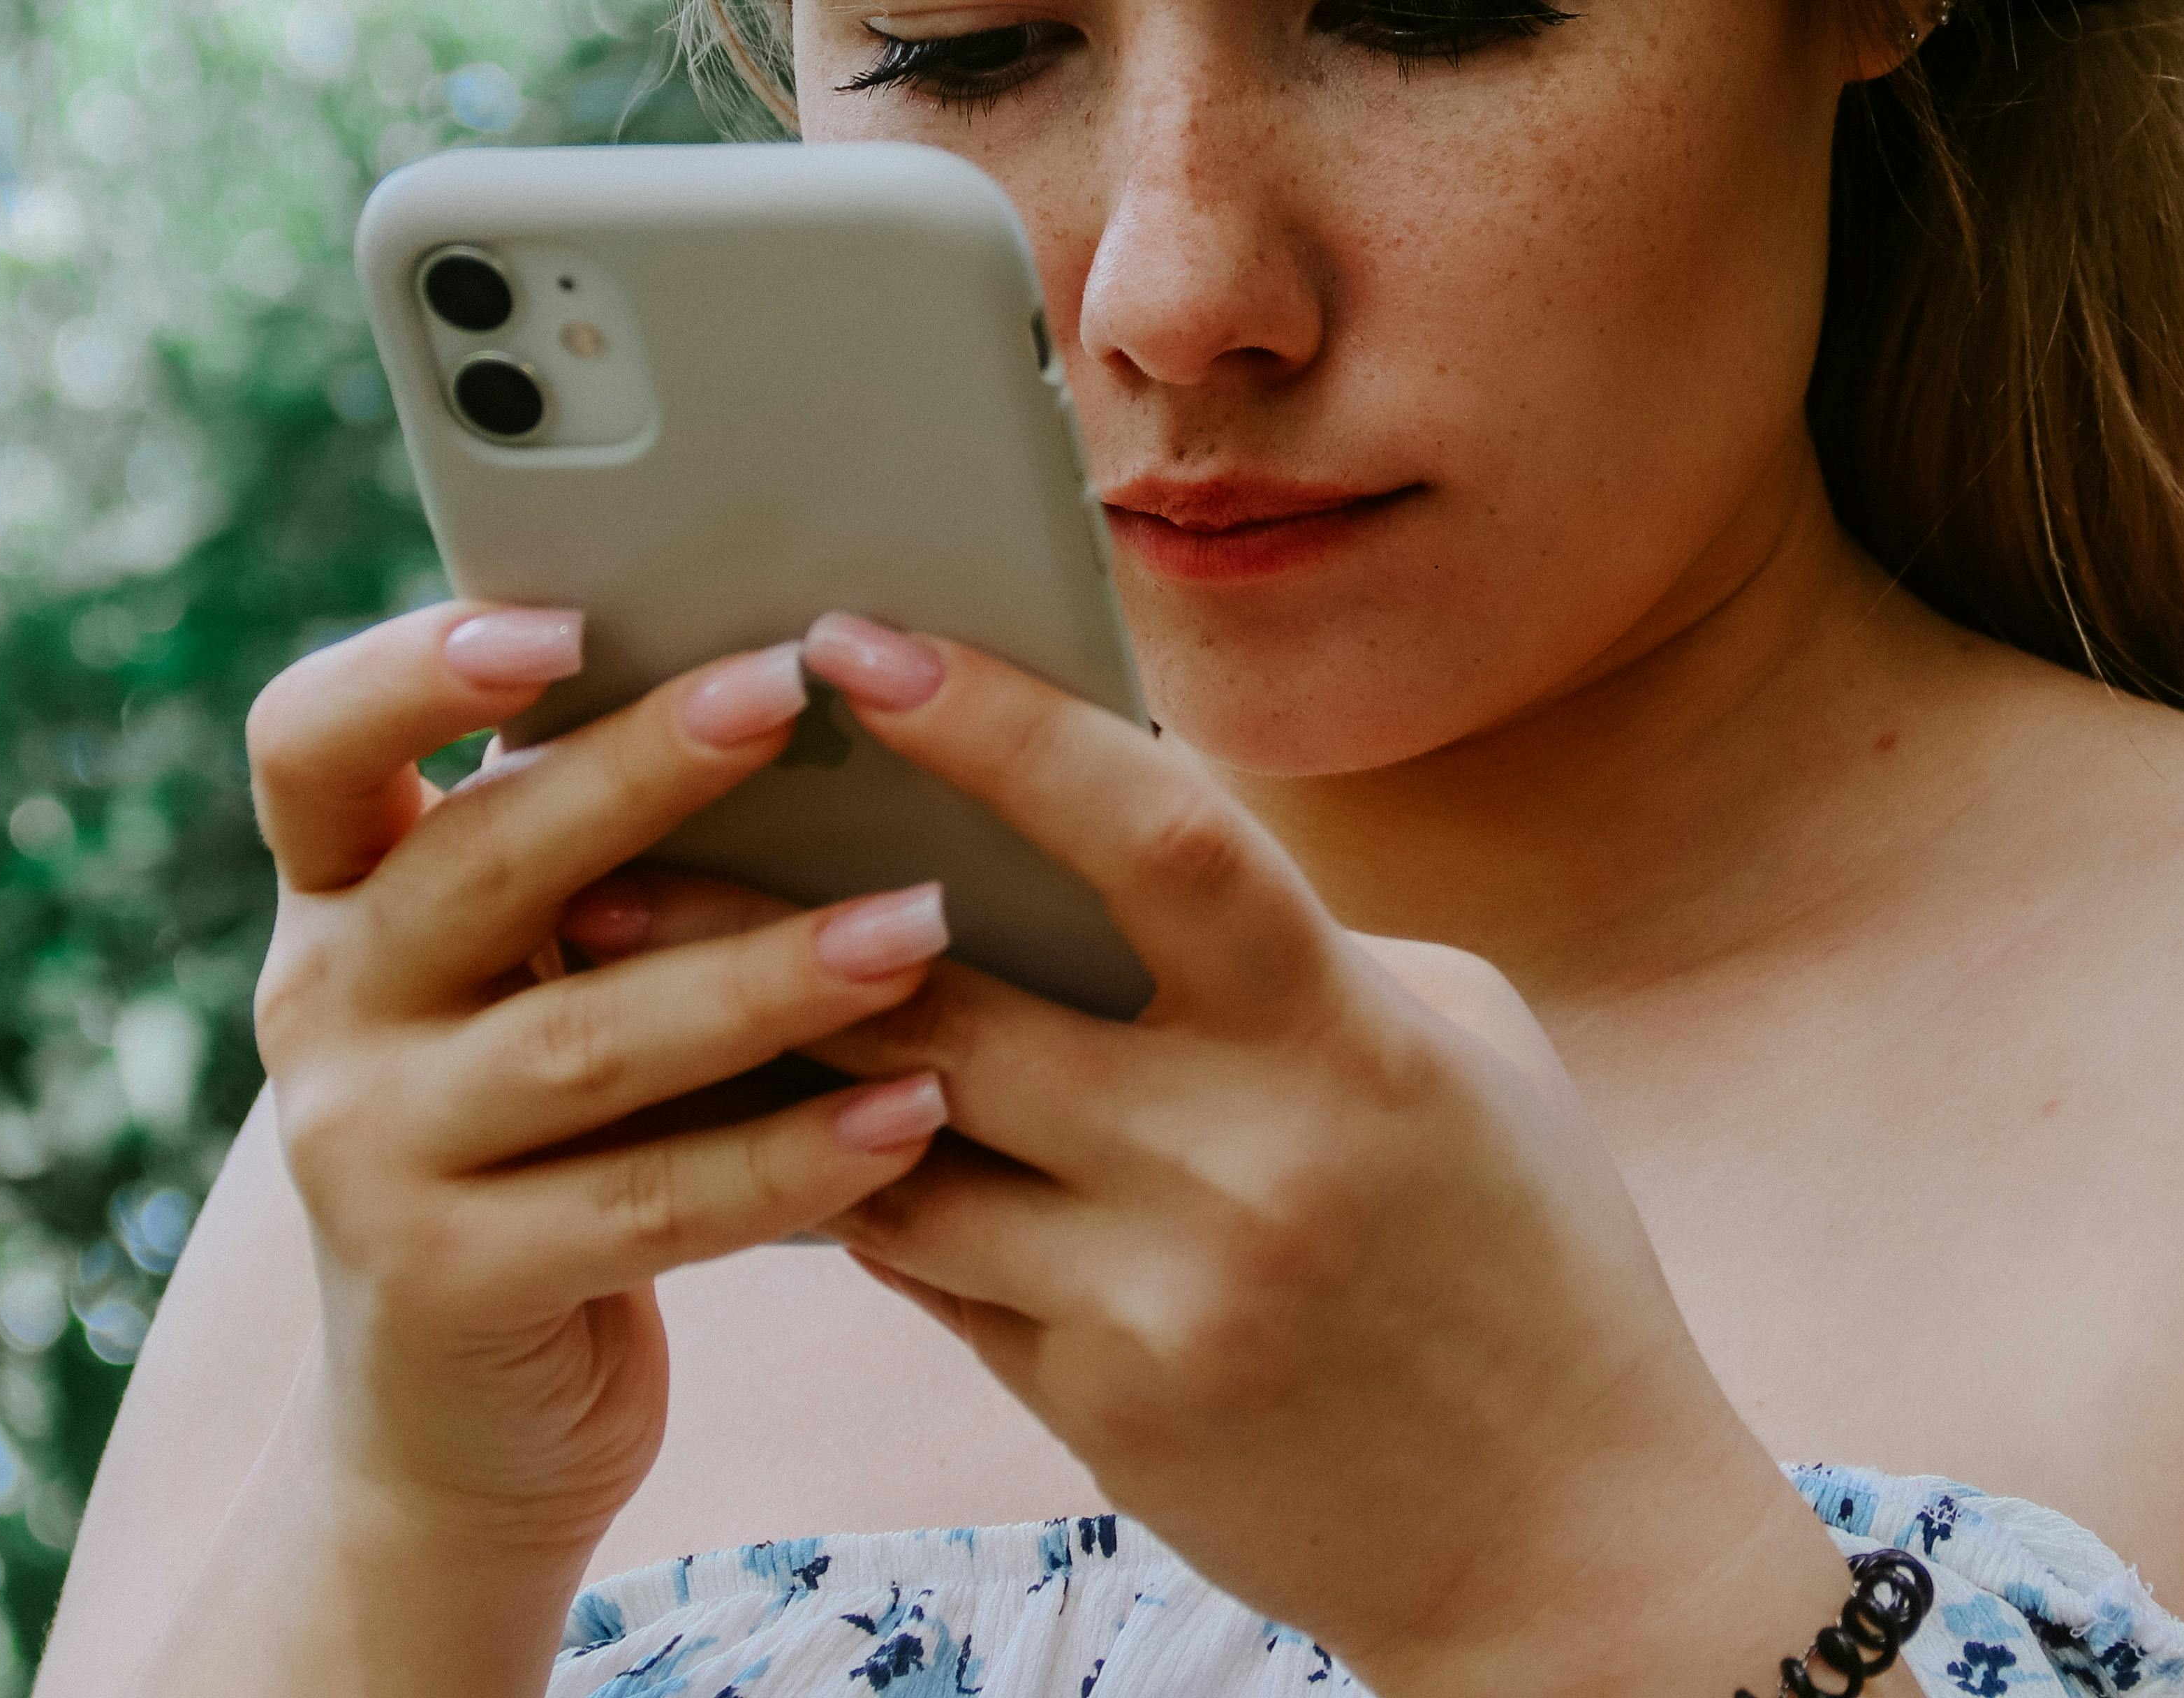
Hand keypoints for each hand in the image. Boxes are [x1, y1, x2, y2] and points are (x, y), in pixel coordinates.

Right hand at [241, 605, 961, 1563]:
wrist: (466, 1415)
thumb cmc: (557, 1131)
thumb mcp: (544, 975)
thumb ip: (609, 858)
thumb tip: (819, 683)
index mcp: (341, 898)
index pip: (311, 745)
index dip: (408, 673)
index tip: (555, 621)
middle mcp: (325, 1008)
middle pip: (480, 866)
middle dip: (638, 774)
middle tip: (787, 693)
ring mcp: (366, 1154)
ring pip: (587, 1039)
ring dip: (766, 975)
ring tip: (922, 922)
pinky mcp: (447, 1284)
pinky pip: (644, 1205)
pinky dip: (790, 1157)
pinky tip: (913, 1110)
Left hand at [557, 612, 1850, 1697]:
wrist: (1567, 1540)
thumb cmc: (1525, 1257)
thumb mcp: (1453, 1054)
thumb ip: (1287, 954)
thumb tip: (1112, 838)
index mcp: (1349, 1034)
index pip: (1155, 836)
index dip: (1002, 728)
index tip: (859, 643)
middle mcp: (1242, 1162)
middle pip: (946, 1008)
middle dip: (758, 913)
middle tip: (617, 830)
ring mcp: (1162, 1296)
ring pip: (896, 1152)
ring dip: (764, 1062)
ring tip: (634, 982)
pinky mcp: (1105, 1405)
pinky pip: (931, 1271)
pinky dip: (855, 1186)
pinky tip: (773, 1127)